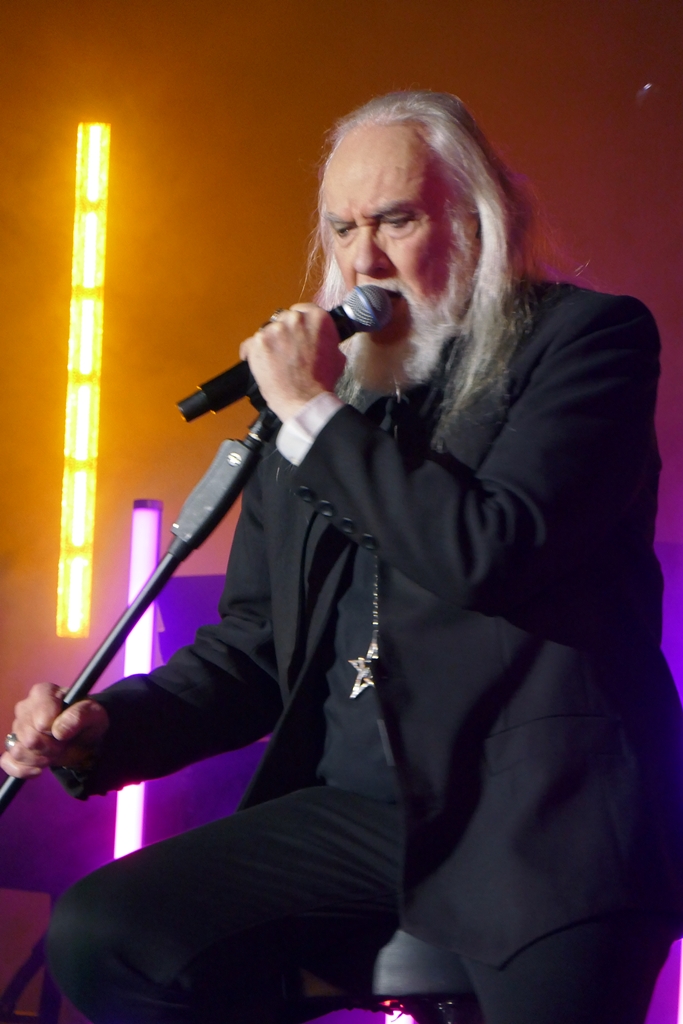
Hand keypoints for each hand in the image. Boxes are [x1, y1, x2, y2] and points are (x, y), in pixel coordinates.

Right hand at [1, 683, 108, 778]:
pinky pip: (9, 762)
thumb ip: (80, 716)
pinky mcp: (13, 745)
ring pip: (18, 751)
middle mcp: (26, 707)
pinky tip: (39, 769)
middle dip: (50, 748)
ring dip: (40, 759)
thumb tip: (59, 730)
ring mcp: (17, 727)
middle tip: (64, 744)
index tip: (66, 732)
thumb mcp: (94, 714)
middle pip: (30, 738)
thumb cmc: (87, 720)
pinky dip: (24, 769)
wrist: (83, 737)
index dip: (55, 731)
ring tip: (55, 753)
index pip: (41, 719)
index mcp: (44, 693)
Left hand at [239, 304, 345, 420]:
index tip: (296, 332)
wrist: (305, 400)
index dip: (298, 323)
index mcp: (317, 318)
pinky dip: (252, 354)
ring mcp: (274, 330)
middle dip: (284, 333)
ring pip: (267, 332)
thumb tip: (322, 338)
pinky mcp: (258, 343)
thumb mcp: (337, 355)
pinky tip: (261, 363)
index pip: (302, 310)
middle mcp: (295, 319)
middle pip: (283, 319)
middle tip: (288, 352)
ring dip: (270, 344)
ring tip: (276, 362)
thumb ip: (327, 339)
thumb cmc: (322, 382)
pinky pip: (250, 345)